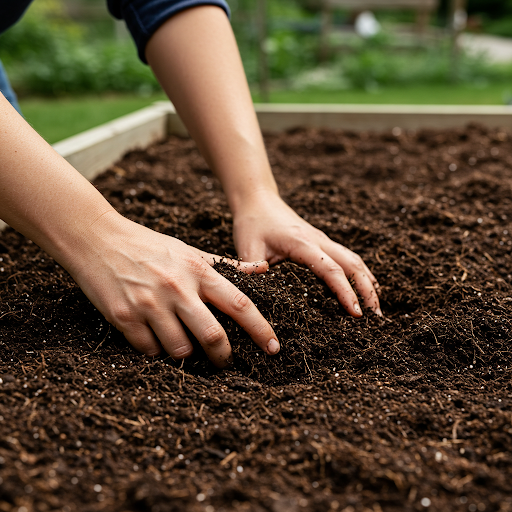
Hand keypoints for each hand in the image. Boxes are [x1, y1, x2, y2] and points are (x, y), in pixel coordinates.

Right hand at [68, 212, 278, 367]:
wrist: (97, 238)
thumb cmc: (148, 245)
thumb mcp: (189, 250)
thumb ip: (226, 265)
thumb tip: (263, 269)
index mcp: (198, 271)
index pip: (240, 305)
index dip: (261, 329)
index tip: (273, 347)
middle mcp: (177, 288)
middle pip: (213, 337)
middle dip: (224, 357)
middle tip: (225, 361)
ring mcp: (150, 304)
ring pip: (180, 350)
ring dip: (185, 354)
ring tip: (182, 343)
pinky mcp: (124, 317)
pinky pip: (150, 350)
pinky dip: (156, 350)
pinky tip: (154, 337)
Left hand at [233, 191, 380, 316]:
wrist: (258, 200)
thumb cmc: (252, 224)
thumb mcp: (247, 246)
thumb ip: (250, 267)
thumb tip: (256, 283)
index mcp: (302, 244)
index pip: (331, 270)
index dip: (346, 291)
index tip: (356, 313)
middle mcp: (318, 240)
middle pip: (353, 264)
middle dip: (367, 290)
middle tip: (375, 317)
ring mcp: (323, 240)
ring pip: (354, 260)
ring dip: (368, 282)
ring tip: (376, 308)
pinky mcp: (322, 242)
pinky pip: (347, 257)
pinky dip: (360, 273)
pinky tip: (365, 287)